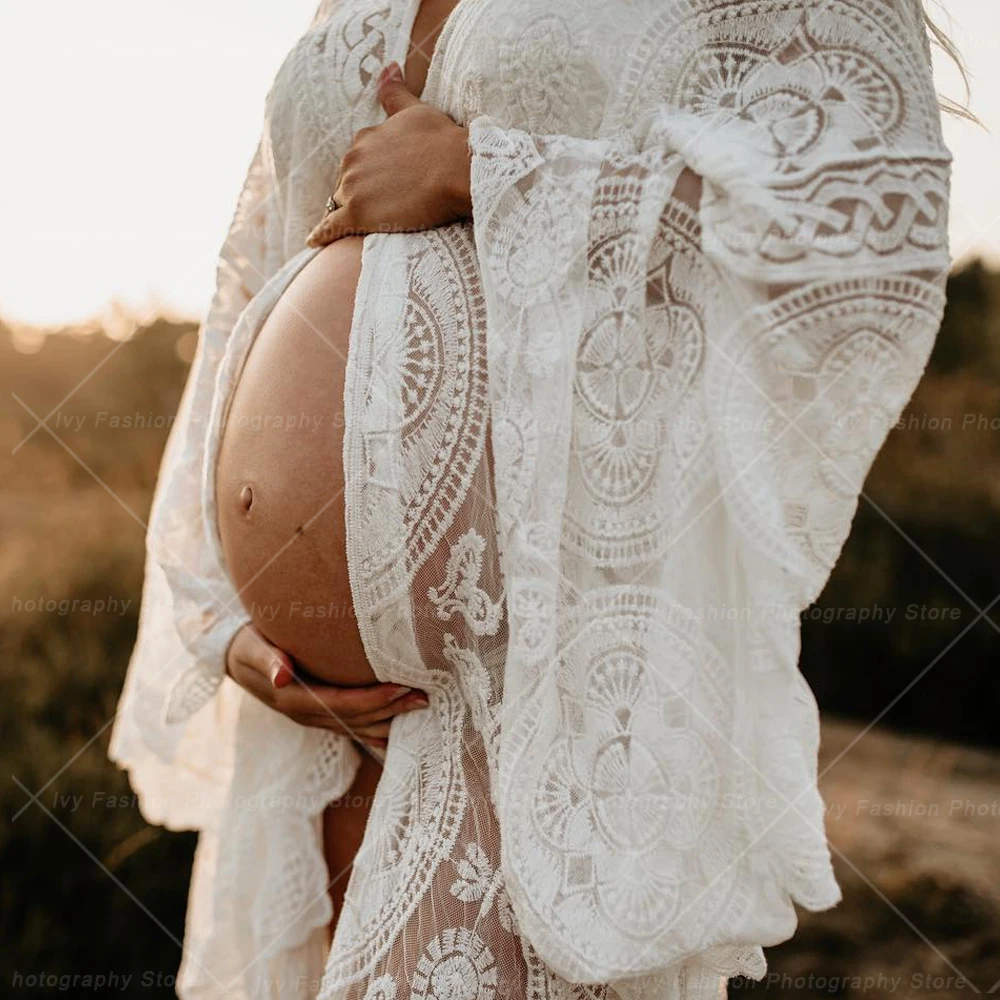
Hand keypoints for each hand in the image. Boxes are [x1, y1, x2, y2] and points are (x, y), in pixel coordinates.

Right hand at [224, 623, 427, 748]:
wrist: (236, 658)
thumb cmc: (248, 643)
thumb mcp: (252, 646)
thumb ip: (268, 659)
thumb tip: (282, 676)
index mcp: (292, 699)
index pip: (340, 703)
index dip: (372, 699)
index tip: (401, 688)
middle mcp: (306, 715)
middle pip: (355, 718)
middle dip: (390, 709)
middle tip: (425, 697)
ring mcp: (314, 718)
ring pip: (357, 726)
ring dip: (389, 721)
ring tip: (422, 709)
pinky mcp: (319, 715)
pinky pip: (351, 727)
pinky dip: (375, 730)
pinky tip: (398, 732)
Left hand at [306, 61, 471, 246]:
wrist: (455, 169)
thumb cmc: (442, 140)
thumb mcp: (416, 110)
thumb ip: (395, 92)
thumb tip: (387, 66)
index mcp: (365, 138)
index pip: (359, 159)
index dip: (371, 171)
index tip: (384, 180)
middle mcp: (352, 159)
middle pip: (347, 181)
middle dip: (360, 191)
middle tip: (382, 204)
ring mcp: (353, 187)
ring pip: (341, 203)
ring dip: (348, 211)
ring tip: (359, 224)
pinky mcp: (357, 214)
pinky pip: (331, 226)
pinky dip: (321, 234)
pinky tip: (314, 241)